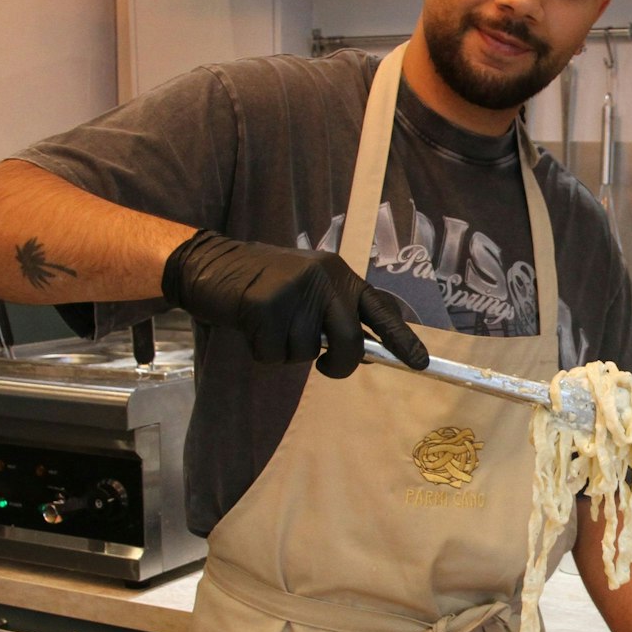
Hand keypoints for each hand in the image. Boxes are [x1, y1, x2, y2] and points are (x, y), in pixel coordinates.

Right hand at [161, 229, 427, 377]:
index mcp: (338, 274)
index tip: (421, 364)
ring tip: (270, 327)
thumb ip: (335, 316)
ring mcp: (293, 290)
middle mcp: (322, 279)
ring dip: (287, 353)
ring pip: (306, 353)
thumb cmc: (263, 284)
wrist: (210, 263)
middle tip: (326, 368)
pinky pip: (274, 355)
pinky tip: (251, 329)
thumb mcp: (307, 290)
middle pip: (348, 341)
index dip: (401, 339)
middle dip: (339, 365)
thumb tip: (369, 354)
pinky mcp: (263, 305)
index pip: (379, 309)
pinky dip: (262, 353)